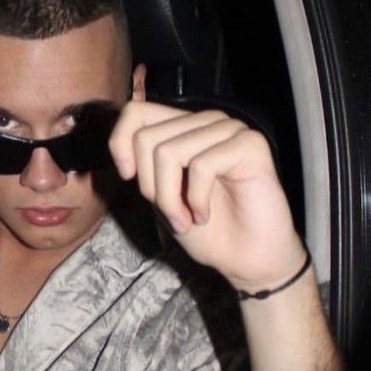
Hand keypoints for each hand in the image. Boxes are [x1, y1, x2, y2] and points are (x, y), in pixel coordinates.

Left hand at [108, 101, 306, 291]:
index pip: (135, 112)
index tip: (128, 177)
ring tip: (187, 219)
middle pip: (147, 138)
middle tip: (172, 213)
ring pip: (169, 152)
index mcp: (183, 127)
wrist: (245, 258)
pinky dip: (196, 200)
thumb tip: (120, 144)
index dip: (120, 143)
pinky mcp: (251, 145)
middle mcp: (206, 121)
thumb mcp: (159, 194)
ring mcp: (230, 129)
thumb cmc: (204, 229)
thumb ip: (143, 164)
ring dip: (171, 199)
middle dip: (150, 186)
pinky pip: (201, 165)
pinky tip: (205, 215)